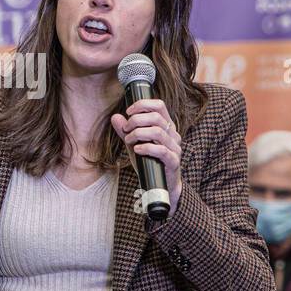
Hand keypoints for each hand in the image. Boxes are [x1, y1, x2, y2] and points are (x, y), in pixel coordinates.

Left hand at [110, 97, 182, 213]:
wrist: (162, 185)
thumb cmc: (149, 162)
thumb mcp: (134, 144)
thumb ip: (125, 131)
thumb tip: (115, 117)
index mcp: (166, 126)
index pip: (159, 105)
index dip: (143, 105)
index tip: (128, 111)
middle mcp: (173, 134)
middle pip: (156, 117)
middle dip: (136, 120)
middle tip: (125, 129)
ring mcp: (175, 147)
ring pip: (158, 132)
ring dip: (138, 134)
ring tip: (129, 141)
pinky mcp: (174, 161)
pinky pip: (161, 150)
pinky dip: (146, 147)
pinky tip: (136, 150)